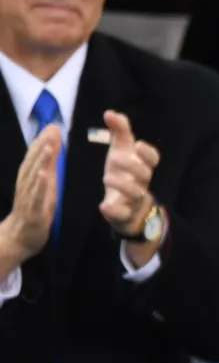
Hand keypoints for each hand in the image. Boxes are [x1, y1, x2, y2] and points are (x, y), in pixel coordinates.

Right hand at [0, 123, 60, 264]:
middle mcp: (27, 184)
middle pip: (33, 161)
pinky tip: (44, 174)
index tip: (53, 125)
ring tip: (48, 146)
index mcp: (30, 178)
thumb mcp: (45, 186)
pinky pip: (35, 196)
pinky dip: (39, 184)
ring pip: (33, 175)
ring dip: (40, 160)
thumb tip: (53, 147)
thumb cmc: (35, 209)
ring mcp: (28, 196)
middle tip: (52, 128)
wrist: (21, 237)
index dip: (44, 140)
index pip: (36, 156)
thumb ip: (48, 167)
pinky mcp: (32, 210)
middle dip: (42, 144)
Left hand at [98, 110, 157, 235]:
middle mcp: (141, 183)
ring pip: (136, 194)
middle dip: (132, 166)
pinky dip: (114, 211)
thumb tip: (110, 112)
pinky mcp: (124, 215)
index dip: (148, 153)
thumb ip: (119, 132)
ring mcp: (134, 200)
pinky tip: (103, 206)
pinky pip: (122, 214)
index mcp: (142, 167)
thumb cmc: (124, 174)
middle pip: (145, 174)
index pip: (153, 159)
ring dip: (123, 186)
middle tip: (114, 157)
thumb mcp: (121, 152)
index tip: (138, 145)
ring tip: (107, 177)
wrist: (129, 208)